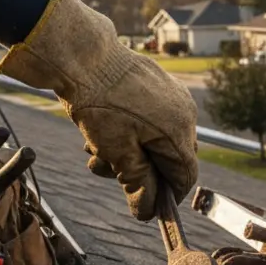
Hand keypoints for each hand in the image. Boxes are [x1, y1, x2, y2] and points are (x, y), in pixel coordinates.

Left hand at [0, 0, 197, 220]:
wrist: (80, 53)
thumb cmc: (98, 101)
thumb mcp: (116, 152)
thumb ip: (138, 185)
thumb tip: (148, 211)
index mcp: (179, 130)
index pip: (185, 176)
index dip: (165, 195)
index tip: (142, 203)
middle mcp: (183, 112)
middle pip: (170, 158)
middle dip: (139, 170)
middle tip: (105, 168)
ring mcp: (172, 96)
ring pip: (156, 140)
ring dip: (128, 152)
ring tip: (94, 149)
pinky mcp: (157, 85)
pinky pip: (150, 119)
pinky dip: (129, 132)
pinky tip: (100, 130)